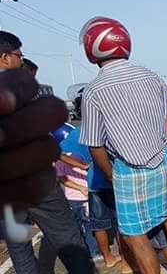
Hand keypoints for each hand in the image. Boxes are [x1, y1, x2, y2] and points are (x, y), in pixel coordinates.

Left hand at [0, 69, 67, 207]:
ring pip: (49, 149)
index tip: (3, 104)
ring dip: (13, 162)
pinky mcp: (38, 183)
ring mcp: (37, 152)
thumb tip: (5, 104)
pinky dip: (13, 189)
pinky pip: (39, 183)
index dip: (17, 91)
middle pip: (54, 110)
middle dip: (22, 127)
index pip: (24, 83)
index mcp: (4, 99)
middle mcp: (27, 122)